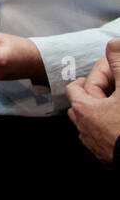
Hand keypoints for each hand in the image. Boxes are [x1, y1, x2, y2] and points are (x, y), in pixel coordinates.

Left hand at [66, 40, 119, 165]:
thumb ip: (119, 67)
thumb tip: (112, 44)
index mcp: (84, 109)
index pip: (85, 82)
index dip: (101, 71)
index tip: (113, 63)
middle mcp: (83, 127)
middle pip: (83, 101)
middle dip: (98, 89)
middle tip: (115, 82)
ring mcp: (93, 143)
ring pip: (92, 119)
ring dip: (103, 107)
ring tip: (116, 99)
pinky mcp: (106, 155)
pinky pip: (102, 133)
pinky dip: (108, 123)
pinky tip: (118, 119)